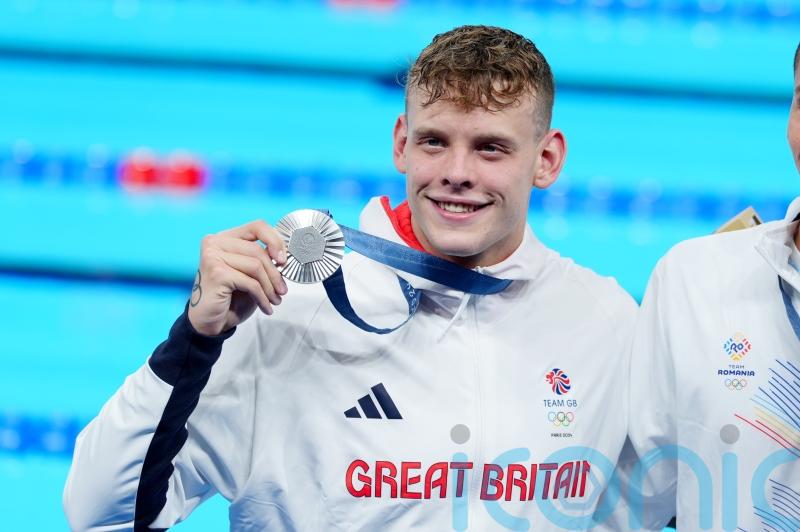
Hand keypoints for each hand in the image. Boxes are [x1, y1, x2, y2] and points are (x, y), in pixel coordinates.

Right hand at [187, 220, 287, 335]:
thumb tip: (285, 253)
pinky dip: (262, 297)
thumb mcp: (251, 274)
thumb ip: (263, 258)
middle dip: (275, 273)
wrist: (210, 322)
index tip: (283, 260)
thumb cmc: (231, 297)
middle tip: (283, 291)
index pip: (257, 226)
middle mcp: (215, 242)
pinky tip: (266, 307)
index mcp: (225, 237)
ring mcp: (213, 256)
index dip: (275, 240)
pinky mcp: (216, 273)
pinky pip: (250, 283)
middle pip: (257, 250)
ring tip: (275, 300)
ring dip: (270, 287)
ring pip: (256, 266)